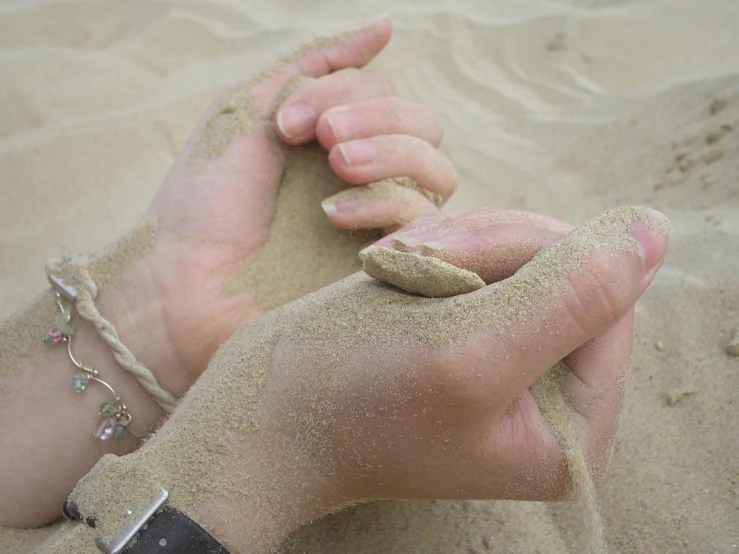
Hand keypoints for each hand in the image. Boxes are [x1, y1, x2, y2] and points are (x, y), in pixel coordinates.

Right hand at [68, 206, 669, 553]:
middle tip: (418, 260)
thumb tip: (654, 232)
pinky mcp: (466, 339)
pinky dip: (438, 252)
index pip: (607, 300)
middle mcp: (549, 400)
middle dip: (489, 248)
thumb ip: (574, 294)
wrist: (261, 415)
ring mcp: (507, 367)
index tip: (458, 258)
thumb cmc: (351, 394)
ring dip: (457, 246)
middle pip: (565, 273)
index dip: (540, 255)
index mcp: (572, 427)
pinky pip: (480, 264)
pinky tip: (394, 273)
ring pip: (518, 258)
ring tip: (396, 269)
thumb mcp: (470, 349)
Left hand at [106, 16, 454, 395]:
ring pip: (439, 173)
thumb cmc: (204, 203)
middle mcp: (368, 180)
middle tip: (323, 140)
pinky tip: (332, 217)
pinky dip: (384, 207)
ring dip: (393, 155)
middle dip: (380, 118)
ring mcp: (380, 227)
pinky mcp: (386, 270)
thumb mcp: (250, 109)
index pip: (386, 95)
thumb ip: (315, 66)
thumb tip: (385, 27)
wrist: (182, 285)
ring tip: (337, 168)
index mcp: (336, 140)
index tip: (288, 123)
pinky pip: (424, 227)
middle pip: (426, 128)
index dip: (348, 93)